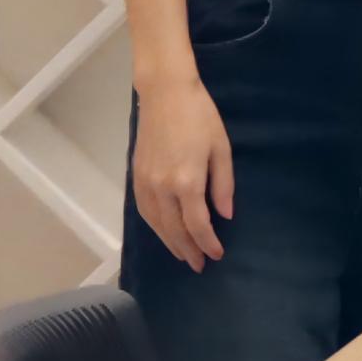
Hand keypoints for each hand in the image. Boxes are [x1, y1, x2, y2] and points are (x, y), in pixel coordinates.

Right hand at [129, 67, 232, 268]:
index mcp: (187, 181)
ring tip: (183, 255)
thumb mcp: (221, 149)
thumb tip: (225, 215)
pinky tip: (164, 233)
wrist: (165, 95)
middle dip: (188, 250)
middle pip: (174, 230)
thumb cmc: (200, 117)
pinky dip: (155, 227)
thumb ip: (223, 185)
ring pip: (156, 224)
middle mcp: (162, 188)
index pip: (197, 224)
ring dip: (170, 243)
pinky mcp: (136, 178)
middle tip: (200, 265)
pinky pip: (144, 212)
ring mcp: (145, 184)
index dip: (207, 243)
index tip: (217, 255)